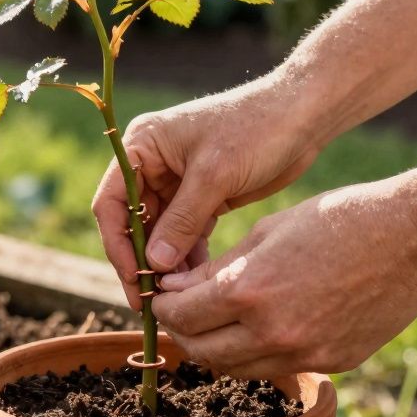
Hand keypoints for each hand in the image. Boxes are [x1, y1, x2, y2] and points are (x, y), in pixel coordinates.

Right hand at [92, 78, 321, 308]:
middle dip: (141, 260)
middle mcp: (152, 163)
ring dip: (165, 264)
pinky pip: (184, 233)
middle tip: (151, 301)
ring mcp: (177, 181)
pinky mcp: (202, 196)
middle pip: (132, 222)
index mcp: (142, 145)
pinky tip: (196, 282)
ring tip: (176, 298)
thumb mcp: (214, 175)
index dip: (118, 244)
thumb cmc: (256, 129)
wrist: (303, 115)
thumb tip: (154, 264)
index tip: (134, 279)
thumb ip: (182, 221)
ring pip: (158, 232)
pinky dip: (187, 257)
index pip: (112, 202)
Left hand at [150, 180, 416, 376]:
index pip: (181, 315)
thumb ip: (216, 267)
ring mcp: (304, 353)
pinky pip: (277, 368)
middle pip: (201, 351)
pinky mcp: (331, 364)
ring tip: (215, 321)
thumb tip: (173, 287)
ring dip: (216, 348)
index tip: (162, 293)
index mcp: (249, 291)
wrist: (414, 238)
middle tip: (181, 310)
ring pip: (235, 368)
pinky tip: (261, 327)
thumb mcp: (266, 231)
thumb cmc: (337, 219)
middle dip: (183, 331)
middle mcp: (272, 332)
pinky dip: (258, 353)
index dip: (164, 305)